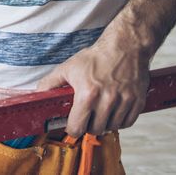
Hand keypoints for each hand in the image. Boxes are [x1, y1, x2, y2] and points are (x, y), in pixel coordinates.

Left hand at [36, 33, 150, 136]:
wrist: (125, 47)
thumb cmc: (95, 58)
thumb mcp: (68, 67)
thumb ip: (51, 83)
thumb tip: (38, 94)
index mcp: (88, 93)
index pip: (77, 126)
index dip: (72, 128)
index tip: (72, 125)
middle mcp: (107, 100)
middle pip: (96, 129)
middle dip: (88, 125)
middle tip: (86, 117)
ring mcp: (124, 101)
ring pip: (112, 127)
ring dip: (105, 123)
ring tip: (99, 112)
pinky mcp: (137, 101)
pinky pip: (128, 122)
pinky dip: (120, 121)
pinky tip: (113, 111)